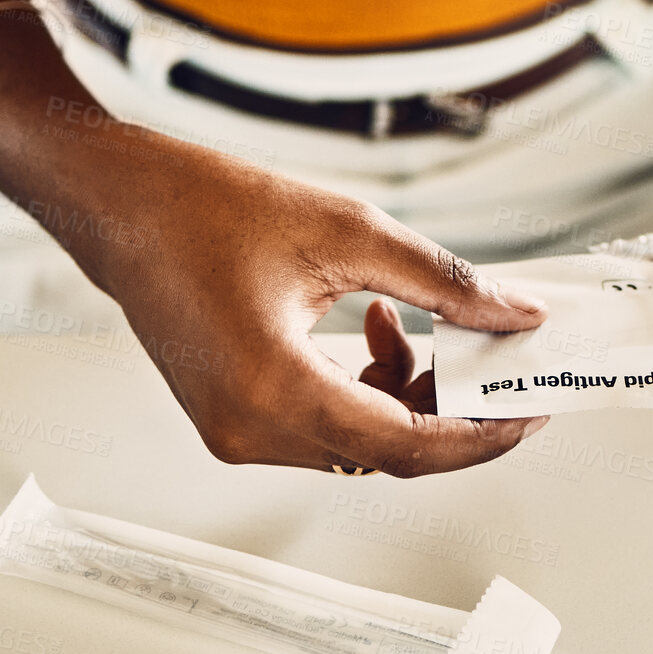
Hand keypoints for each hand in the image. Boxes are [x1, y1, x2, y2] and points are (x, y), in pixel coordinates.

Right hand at [81, 142, 549, 473]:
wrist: (124, 206)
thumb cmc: (208, 208)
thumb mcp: (349, 231)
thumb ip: (444, 283)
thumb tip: (514, 315)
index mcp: (274, 390)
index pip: (407, 446)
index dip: (481, 433)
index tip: (528, 409)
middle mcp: (250, 430)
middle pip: (388, 448)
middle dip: (449, 404)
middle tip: (493, 354)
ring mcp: (236, 432)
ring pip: (360, 438)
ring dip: (405, 389)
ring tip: (411, 315)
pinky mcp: (234, 418)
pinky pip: (325, 424)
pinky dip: (364, 385)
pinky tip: (373, 324)